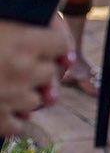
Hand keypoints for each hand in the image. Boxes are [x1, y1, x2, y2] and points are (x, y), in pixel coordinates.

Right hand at [0, 17, 72, 136]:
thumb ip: (20, 26)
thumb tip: (53, 46)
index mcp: (24, 41)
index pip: (60, 42)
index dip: (52, 43)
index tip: (45, 45)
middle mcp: (24, 70)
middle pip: (51, 73)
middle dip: (38, 70)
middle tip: (15, 66)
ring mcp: (12, 98)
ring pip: (37, 101)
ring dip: (25, 95)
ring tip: (4, 86)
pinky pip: (19, 125)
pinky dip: (12, 119)